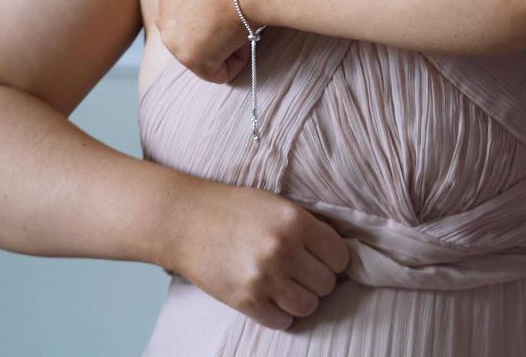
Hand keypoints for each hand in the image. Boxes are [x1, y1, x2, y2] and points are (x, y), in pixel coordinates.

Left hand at [156, 0, 255, 83]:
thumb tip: (223, 8)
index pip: (188, 23)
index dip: (214, 21)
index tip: (232, 10)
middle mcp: (165, 20)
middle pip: (195, 44)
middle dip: (219, 39)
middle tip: (239, 20)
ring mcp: (176, 42)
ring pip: (208, 59)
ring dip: (229, 48)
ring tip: (244, 25)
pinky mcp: (192, 59)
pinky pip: (221, 73)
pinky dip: (239, 60)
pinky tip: (245, 37)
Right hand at [163, 179, 351, 330]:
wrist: (185, 221)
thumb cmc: (234, 209)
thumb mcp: (278, 205)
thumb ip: (308, 228)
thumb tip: (338, 254)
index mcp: (296, 222)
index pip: (340, 257)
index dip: (333, 259)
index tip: (322, 259)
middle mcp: (283, 250)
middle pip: (326, 284)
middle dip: (317, 279)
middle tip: (301, 272)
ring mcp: (263, 278)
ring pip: (308, 306)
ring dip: (301, 299)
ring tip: (288, 286)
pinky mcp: (244, 300)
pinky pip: (281, 321)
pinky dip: (280, 314)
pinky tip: (271, 299)